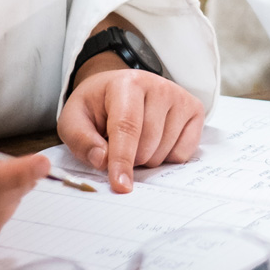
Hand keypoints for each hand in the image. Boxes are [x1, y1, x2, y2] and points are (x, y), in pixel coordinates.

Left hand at [58, 59, 205, 192]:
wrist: (118, 88)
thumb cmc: (97, 106)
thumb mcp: (74, 119)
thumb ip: (81, 140)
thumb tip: (103, 160)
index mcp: (127, 83)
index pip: (127, 127)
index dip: (122, 160)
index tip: (120, 186)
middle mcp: (158, 86)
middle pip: (147, 145)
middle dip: (130, 160)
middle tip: (116, 146)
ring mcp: (180, 97)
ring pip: (165, 152)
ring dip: (146, 159)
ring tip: (136, 140)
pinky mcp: (194, 110)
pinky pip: (183, 153)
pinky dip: (167, 158)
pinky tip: (156, 141)